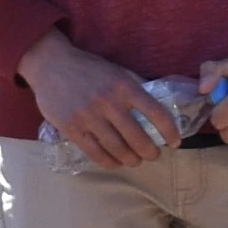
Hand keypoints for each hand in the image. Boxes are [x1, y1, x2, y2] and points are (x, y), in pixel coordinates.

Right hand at [26, 34, 171, 171]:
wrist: (51, 64)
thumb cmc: (88, 68)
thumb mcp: (117, 71)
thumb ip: (136, 88)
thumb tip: (160, 107)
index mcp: (125, 86)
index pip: (157, 113)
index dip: (170, 131)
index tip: (175, 142)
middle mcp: (109, 102)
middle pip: (138, 138)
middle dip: (150, 152)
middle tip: (153, 154)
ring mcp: (89, 117)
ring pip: (118, 149)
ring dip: (131, 160)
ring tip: (135, 160)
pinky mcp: (72, 128)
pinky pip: (95, 153)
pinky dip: (109, 162)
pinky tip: (115, 163)